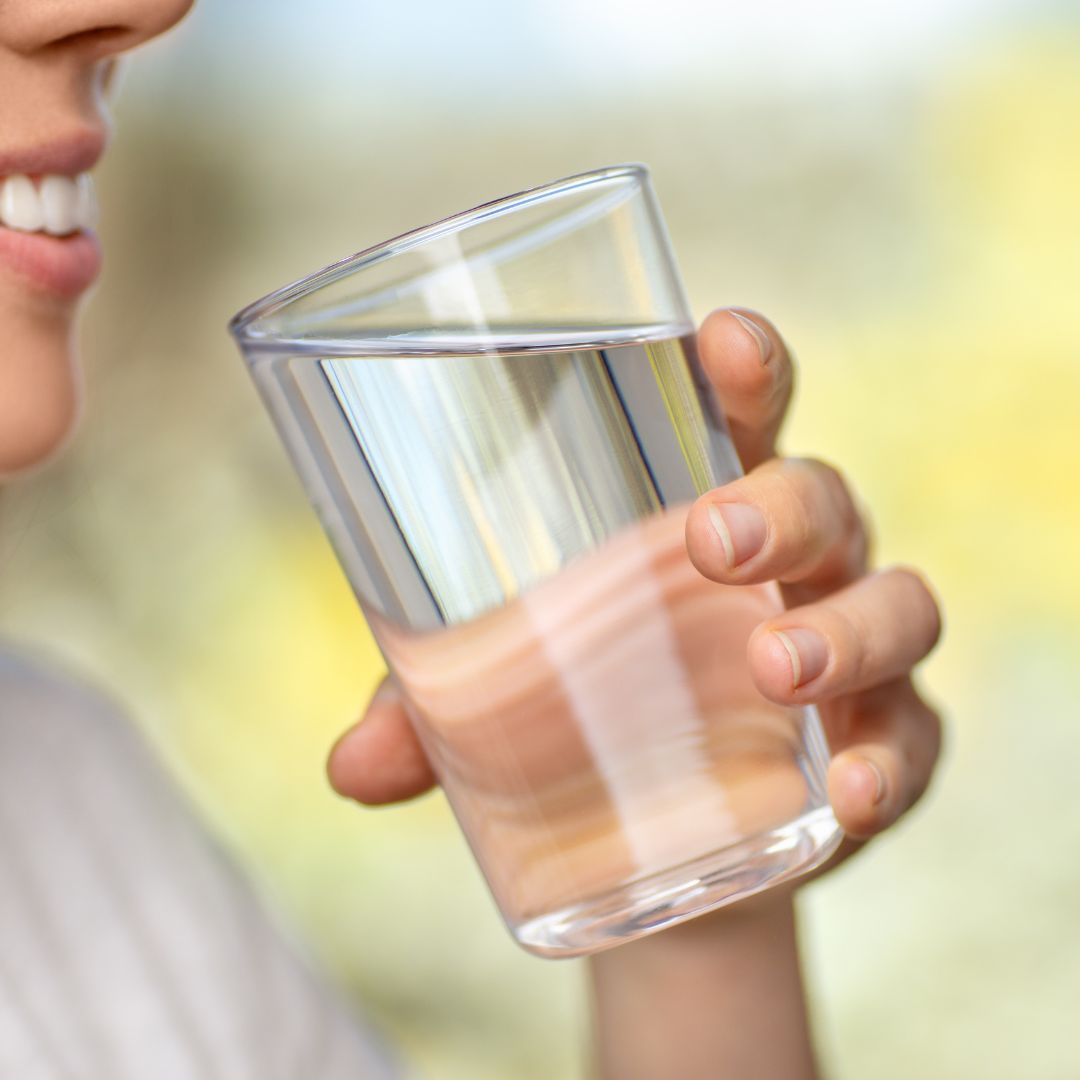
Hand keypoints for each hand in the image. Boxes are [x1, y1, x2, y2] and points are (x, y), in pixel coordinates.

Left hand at [327, 308, 942, 873]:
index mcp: (702, 509)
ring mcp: (846, 652)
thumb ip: (429, 714)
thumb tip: (348, 767)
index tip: (719, 337)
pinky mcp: (879, 744)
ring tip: (773, 666)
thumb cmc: (587, 712)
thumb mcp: (501, 698)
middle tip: (711, 538)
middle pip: (821, 493)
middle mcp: (792, 565)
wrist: (668, 834)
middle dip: (780, 502)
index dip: (743, 364)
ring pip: (894, 601)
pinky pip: (915, 739)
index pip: (738, 413)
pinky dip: (891, 763)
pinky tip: (850, 798)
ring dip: (845, 626)